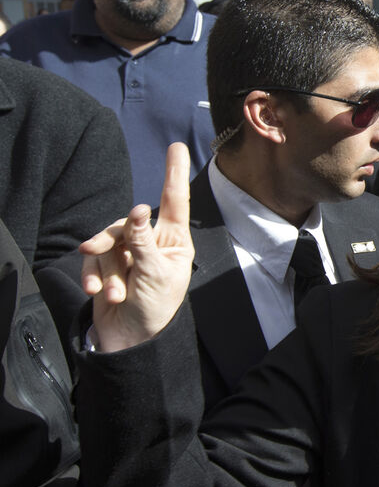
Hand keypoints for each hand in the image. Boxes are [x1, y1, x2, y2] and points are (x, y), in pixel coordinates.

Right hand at [80, 143, 193, 352]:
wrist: (132, 340)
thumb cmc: (155, 308)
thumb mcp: (154, 273)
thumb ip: (142, 240)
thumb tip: (139, 208)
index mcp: (174, 241)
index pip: (174, 201)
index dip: (174, 173)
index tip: (178, 146)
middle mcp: (153, 242)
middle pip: (127, 222)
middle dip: (113, 241)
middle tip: (104, 256)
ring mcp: (130, 253)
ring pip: (107, 241)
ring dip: (106, 268)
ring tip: (113, 292)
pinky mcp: (108, 266)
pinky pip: (94, 259)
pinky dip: (93, 275)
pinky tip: (98, 293)